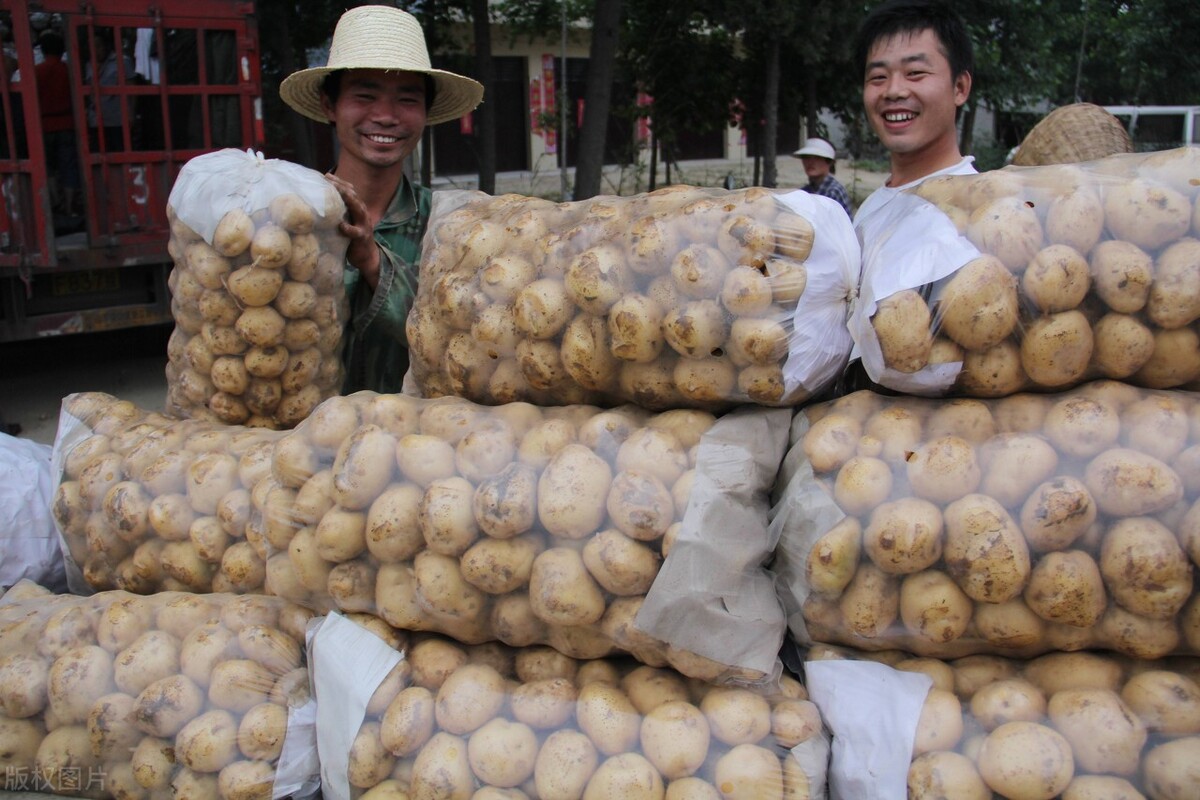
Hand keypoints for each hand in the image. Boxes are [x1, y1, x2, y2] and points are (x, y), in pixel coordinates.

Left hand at [325, 172, 380, 288]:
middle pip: (354, 195)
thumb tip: (320, 201)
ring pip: (358, 209)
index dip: (339, 182)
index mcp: (358, 208)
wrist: (367, 257)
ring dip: (348, 200)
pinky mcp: (363, 237)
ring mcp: (364, 225)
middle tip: (328, 179)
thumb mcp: (347, 221)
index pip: (350, 191)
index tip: (326, 175)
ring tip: (338, 193)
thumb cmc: (352, 238)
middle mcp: (363, 213)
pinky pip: (356, 232)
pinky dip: (349, 228)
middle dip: (341, 186)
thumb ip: (338, 211)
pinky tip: (341, 225)